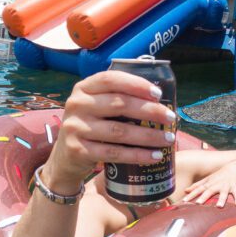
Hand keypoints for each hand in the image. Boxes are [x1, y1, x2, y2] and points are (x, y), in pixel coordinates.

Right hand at [42, 71, 176, 191]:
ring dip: (148, 135)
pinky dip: (138, 155)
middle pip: (120, 104)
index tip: (159, 94)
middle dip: (150, 111)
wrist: (64, 157)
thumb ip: (120, 98)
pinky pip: (114, 153)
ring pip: (119, 131)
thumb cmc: (92, 125)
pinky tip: (155, 156)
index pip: (112, 79)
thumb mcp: (98, 105)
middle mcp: (77, 104)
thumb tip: (162, 101)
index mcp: (84, 87)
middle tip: (171, 118)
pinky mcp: (78, 150)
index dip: (137, 84)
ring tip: (169, 139)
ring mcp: (75, 128)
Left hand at [182, 161, 235, 207]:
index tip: (184, 201)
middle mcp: (217, 184)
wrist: (233, 168)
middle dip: (204, 197)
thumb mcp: (207, 179)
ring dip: (221, 199)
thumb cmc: (218, 176)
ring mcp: (226, 185)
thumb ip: (197, 185)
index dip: (191, 194)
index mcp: (209, 183)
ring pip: (223, 193)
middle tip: (198, 203)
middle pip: (209, 191)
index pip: (199, 189)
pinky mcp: (235, 187)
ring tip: (219, 206)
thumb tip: (185, 190)